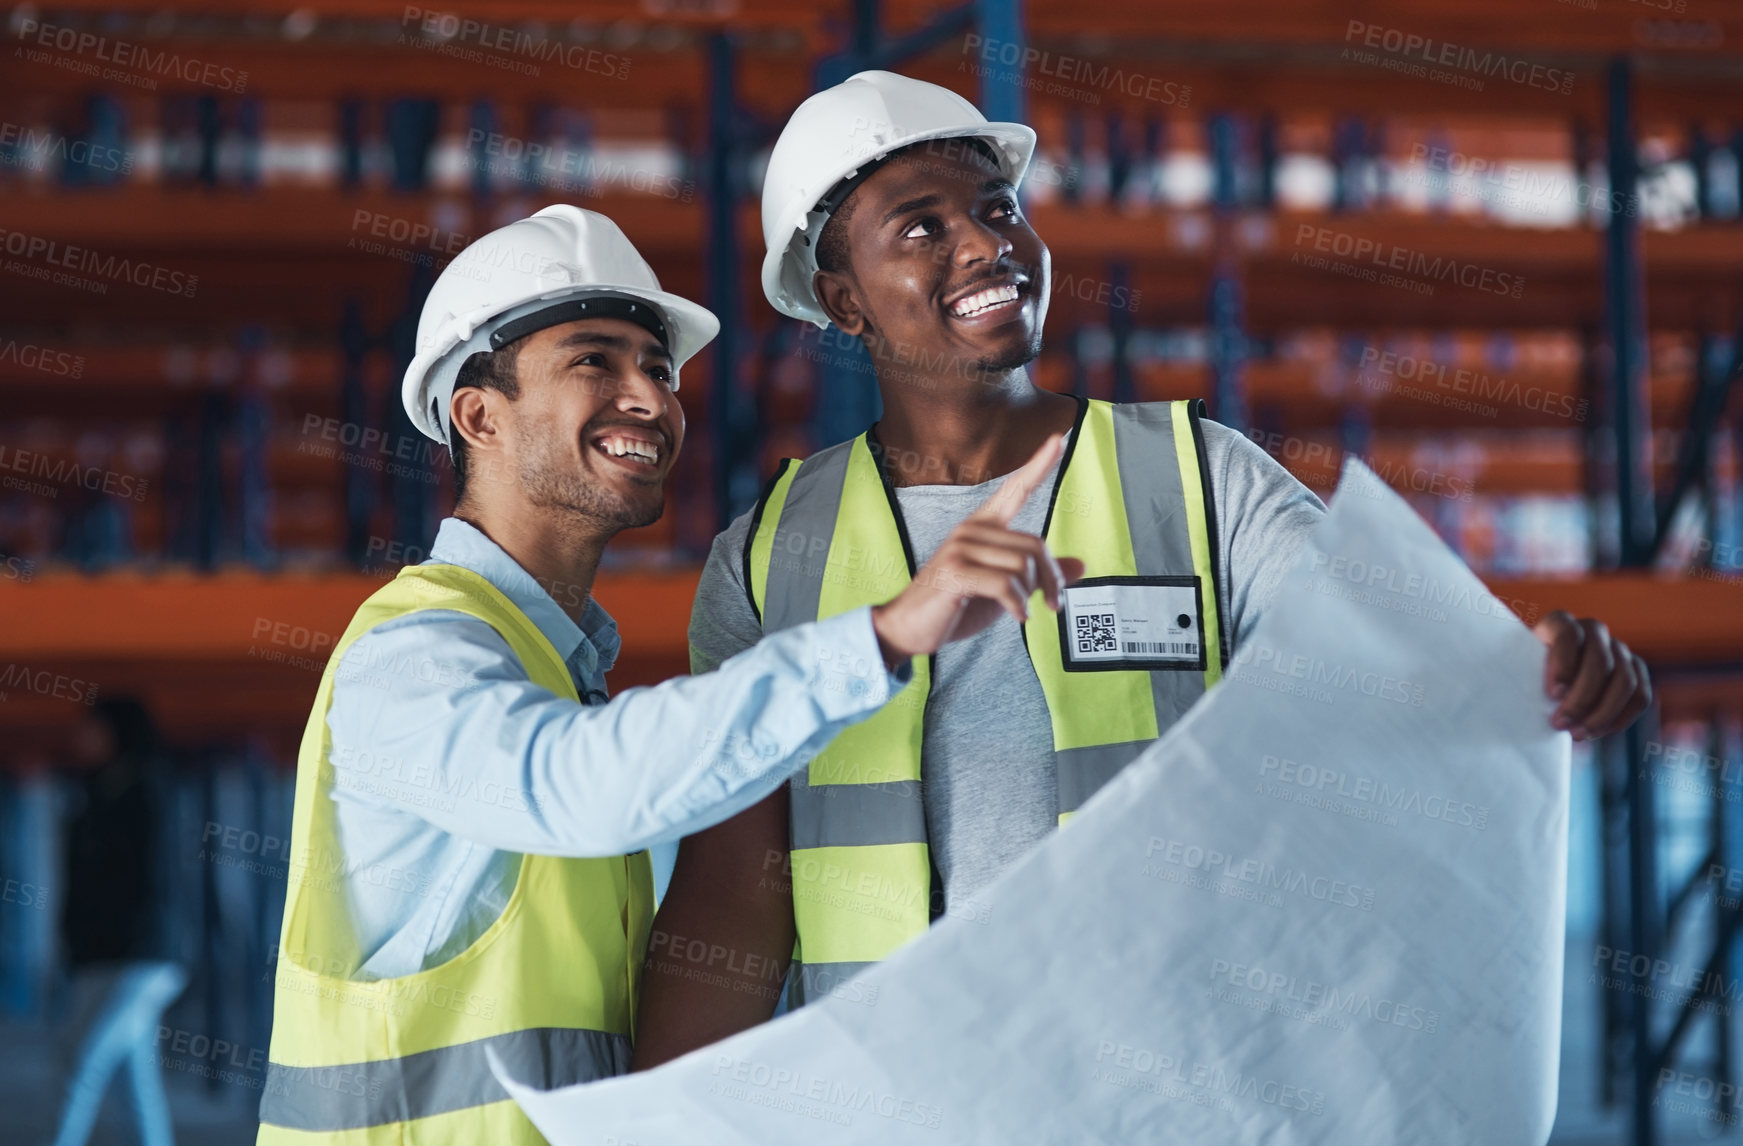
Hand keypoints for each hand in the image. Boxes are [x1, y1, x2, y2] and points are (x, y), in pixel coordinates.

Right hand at [871, 434, 1085, 668]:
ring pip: (1023, 566)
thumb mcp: (1005, 590)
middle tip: (1054, 603)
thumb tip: (1080, 565)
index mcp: (982, 527)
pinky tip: (1016, 615)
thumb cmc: (956, 606)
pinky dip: (1018, 606)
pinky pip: (1006, 585)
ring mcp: (960, 548)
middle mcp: (971, 530)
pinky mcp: (955, 571)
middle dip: (1051, 579)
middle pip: (1034, 545)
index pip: (1015, 489)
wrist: (910, 628)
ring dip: (1031, 596)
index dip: (1038, 465)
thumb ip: (1038, 575)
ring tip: (1023, 611)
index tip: (1058, 439)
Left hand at [1533, 611, 1651, 740]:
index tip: (1553, 695)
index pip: (1568, 634)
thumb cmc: (1525, 676)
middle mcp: (1594, 631)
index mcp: (1560, 623)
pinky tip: (1596, 732)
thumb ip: (1523, 674)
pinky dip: (1620, 718)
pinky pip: (1640, 696)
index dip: (1563, 664)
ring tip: (1577, 733)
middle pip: (1600, 662)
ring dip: (1602, 713)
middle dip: (1582, 698)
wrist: (1545, 683)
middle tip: (1561, 724)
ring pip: (1625, 681)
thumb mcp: (1518, 669)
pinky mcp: (1636, 671)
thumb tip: (1534, 697)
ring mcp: (1618, 649)